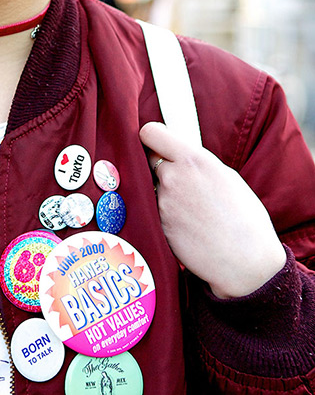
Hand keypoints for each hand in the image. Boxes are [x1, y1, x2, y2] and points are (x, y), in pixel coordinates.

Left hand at [139, 122, 285, 298]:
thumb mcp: (226, 177)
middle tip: (180, 180)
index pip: (151, 133)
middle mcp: (173, 177)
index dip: (152, 138)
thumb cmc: (245, 219)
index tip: (158, 144)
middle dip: (160, 166)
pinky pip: (155, 210)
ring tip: (191, 208)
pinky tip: (188, 224)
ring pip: (152, 186)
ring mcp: (162, 202)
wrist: (246, 261)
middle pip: (149, 159)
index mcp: (193, 160)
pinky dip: (166, 213)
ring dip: (165, 192)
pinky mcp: (158, 225)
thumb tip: (178, 155)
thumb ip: (196, 163)